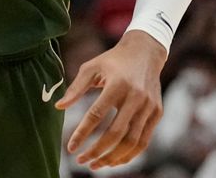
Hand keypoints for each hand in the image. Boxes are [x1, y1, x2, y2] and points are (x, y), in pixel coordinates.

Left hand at [56, 30, 166, 168]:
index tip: (71, 148)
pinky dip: (129, 154)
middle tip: (82, 161)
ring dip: (113, 157)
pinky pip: (144, 140)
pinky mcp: (157, 112)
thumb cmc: (113, 60)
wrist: (145, 51)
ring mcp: (149, 106)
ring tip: (96, 165)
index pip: (96, 114)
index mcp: (117, 84)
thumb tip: (59, 107)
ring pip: (132, 141)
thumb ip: (75, 88)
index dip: (82, 134)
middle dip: (97, 151)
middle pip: (116, 133)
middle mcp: (136, 96)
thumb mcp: (91, 67)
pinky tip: (114, 160)